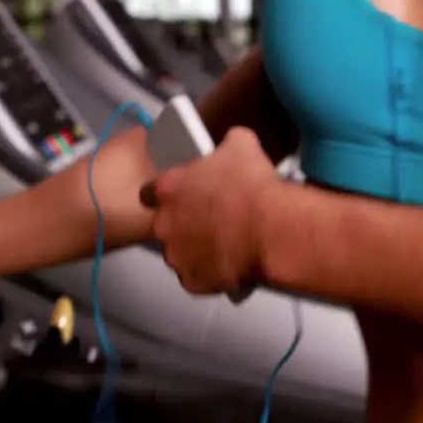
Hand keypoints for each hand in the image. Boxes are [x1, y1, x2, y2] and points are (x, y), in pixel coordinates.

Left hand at [140, 127, 277, 295]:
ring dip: (195, 250)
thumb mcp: (241, 144)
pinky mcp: (192, 281)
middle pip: (164, 225)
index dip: (169, 194)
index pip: (150, 192)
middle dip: (182, 223)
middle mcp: (164, 223)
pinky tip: (229, 265)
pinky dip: (209, 274)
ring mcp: (175, 255)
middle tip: (211, 221)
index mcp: (168, 189)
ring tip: (224, 245)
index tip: (185, 195)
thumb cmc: (252, 184)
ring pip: (179, 254)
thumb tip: (231, 141)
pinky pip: (196, 278)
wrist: (271, 230)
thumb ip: (225, 143)